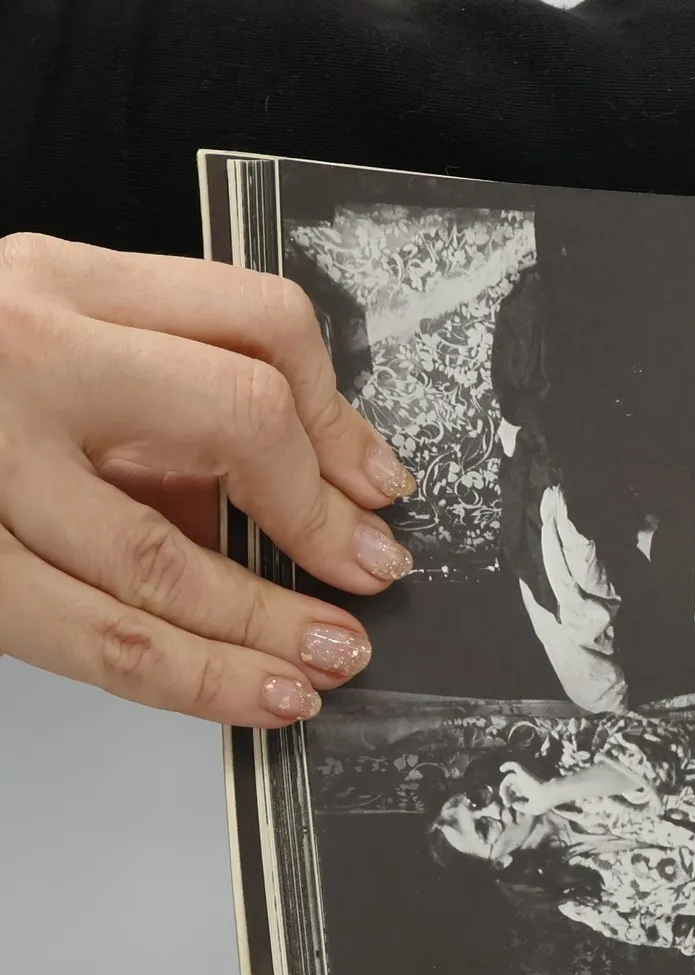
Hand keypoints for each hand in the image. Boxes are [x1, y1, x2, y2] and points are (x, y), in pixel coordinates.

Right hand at [0, 234, 417, 725]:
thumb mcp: (48, 340)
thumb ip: (159, 397)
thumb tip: (316, 494)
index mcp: (61, 281)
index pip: (257, 321)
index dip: (340, 417)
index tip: (379, 486)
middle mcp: (23, 350)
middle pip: (235, 419)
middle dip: (322, 518)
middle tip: (372, 577)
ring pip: (164, 558)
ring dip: (270, 624)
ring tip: (329, 659)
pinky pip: (94, 635)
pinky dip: (194, 677)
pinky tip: (258, 692)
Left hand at [495, 761, 543, 819]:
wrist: (551, 794)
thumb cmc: (544, 803)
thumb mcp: (531, 809)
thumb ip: (521, 807)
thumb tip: (512, 803)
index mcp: (528, 791)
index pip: (516, 792)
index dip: (510, 798)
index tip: (509, 805)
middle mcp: (525, 783)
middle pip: (510, 786)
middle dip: (505, 794)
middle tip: (507, 802)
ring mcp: (524, 777)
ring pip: (509, 778)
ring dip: (503, 788)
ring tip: (504, 796)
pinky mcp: (524, 772)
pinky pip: (515, 765)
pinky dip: (507, 765)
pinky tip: (501, 769)